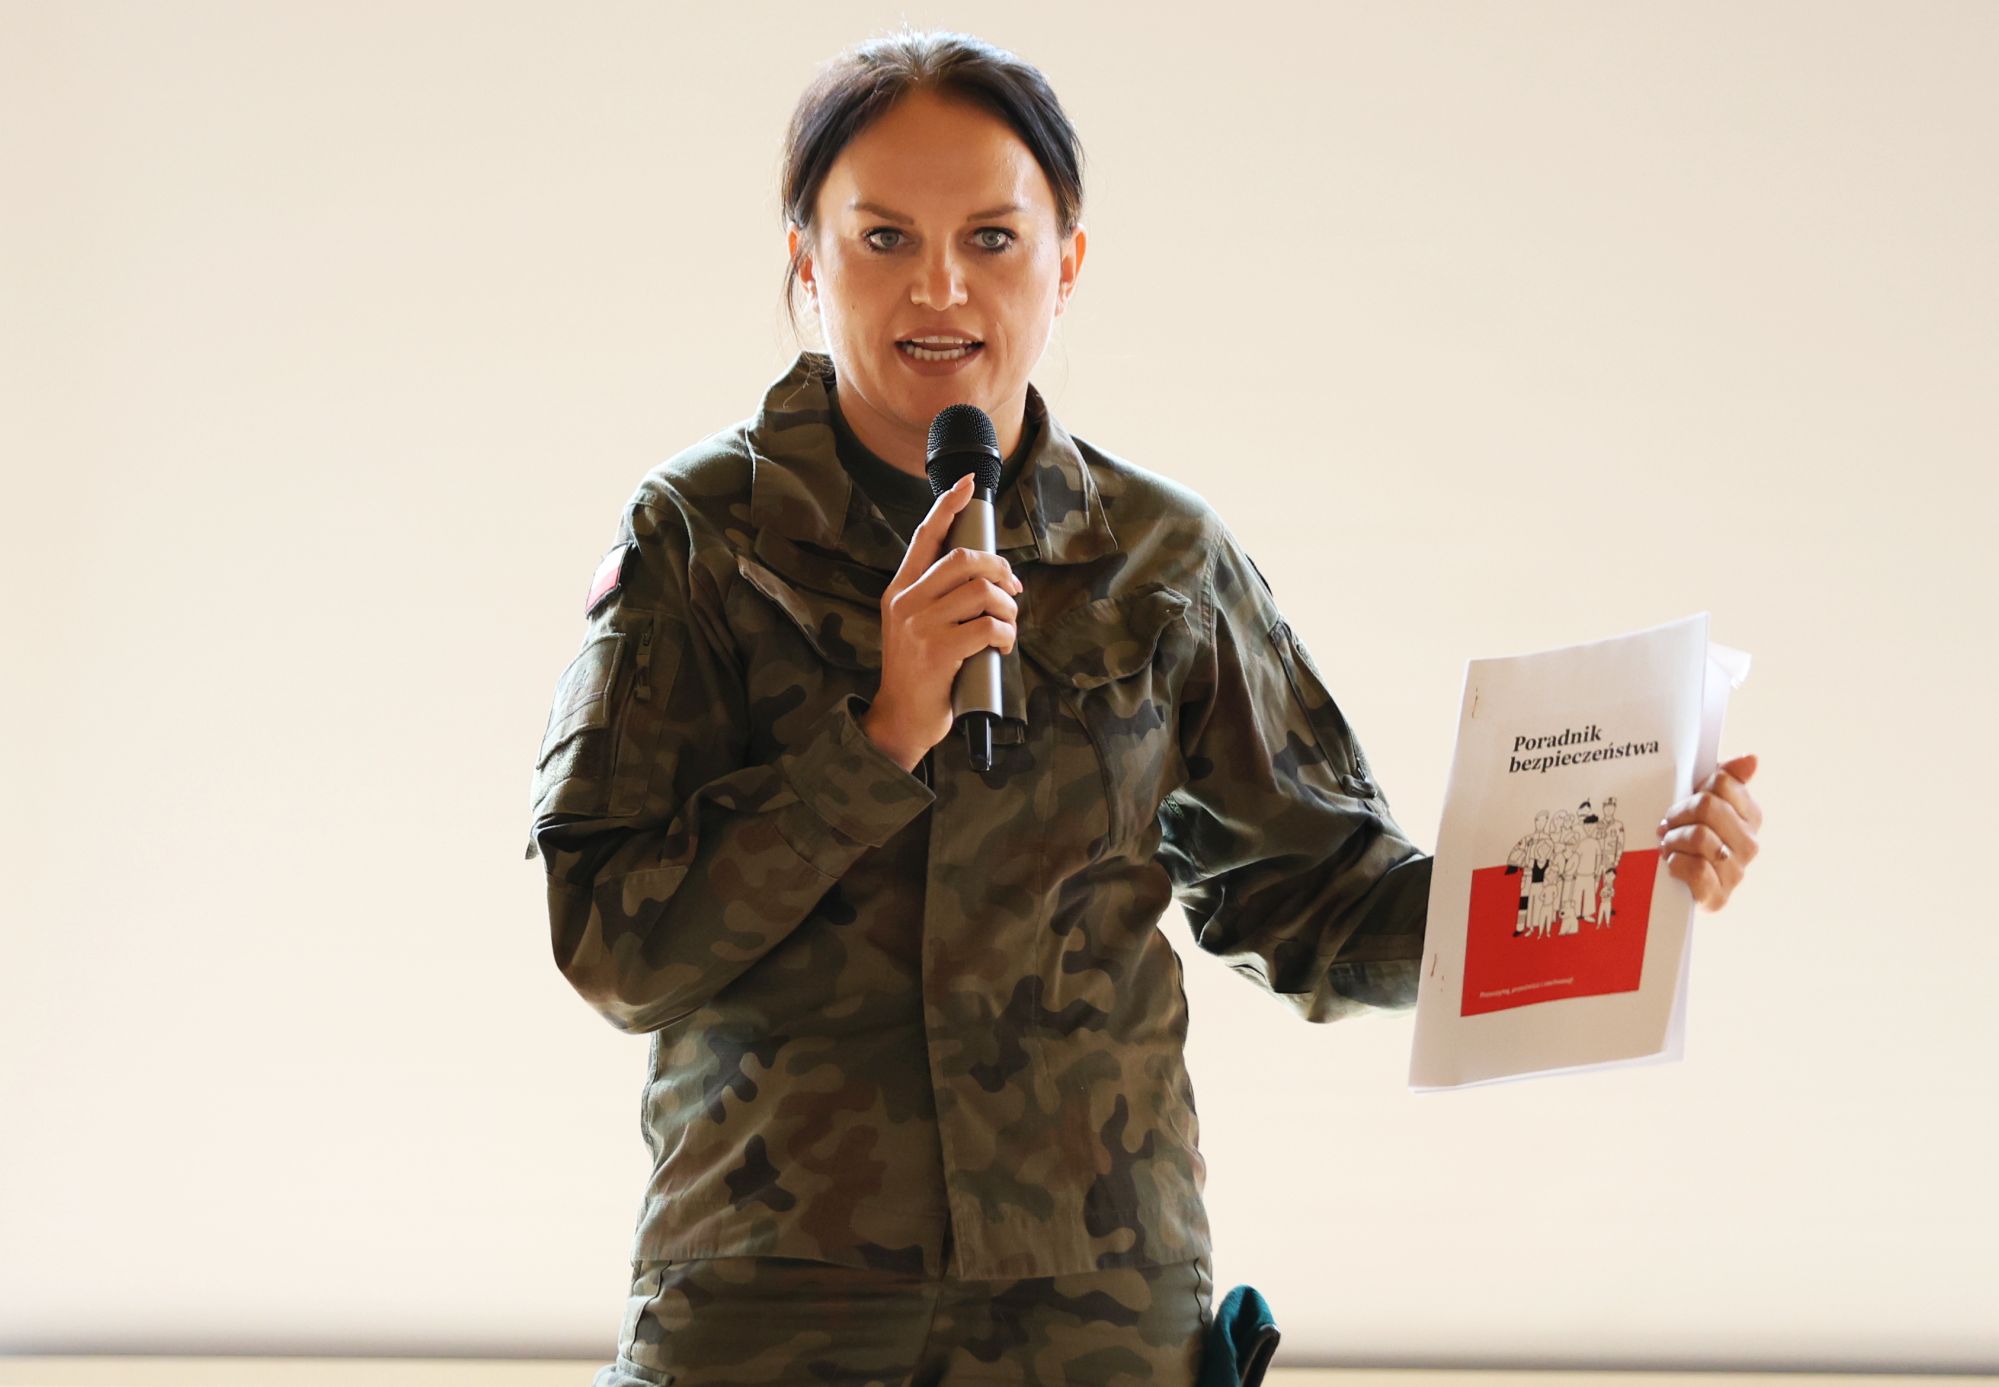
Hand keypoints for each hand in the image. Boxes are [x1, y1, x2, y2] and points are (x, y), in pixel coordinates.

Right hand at [860, 473, 1023, 769]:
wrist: (901, 719)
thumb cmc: (920, 672)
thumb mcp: (915, 626)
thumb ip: (936, 597)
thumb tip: (984, 572)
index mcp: (899, 590)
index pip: (925, 536)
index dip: (948, 506)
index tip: (968, 484)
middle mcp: (906, 602)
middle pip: (964, 559)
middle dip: (999, 569)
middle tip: (1011, 589)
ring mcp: (920, 626)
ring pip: (981, 592)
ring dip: (1007, 608)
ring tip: (1007, 625)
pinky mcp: (938, 650)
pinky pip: (988, 626)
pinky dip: (1006, 635)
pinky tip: (1002, 647)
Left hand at [1658, 753, 1762, 909]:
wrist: (1674, 885)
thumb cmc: (1688, 835)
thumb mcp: (1701, 802)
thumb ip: (1725, 777)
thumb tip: (1751, 759)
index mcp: (1750, 816)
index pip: (1722, 782)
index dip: (1693, 790)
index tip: (1683, 802)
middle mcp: (1749, 844)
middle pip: (1707, 806)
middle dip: (1678, 814)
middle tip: (1667, 825)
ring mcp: (1736, 872)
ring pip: (1700, 836)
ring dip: (1673, 840)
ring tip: (1668, 845)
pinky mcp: (1719, 897)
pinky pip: (1697, 870)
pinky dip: (1676, 864)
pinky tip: (1672, 863)